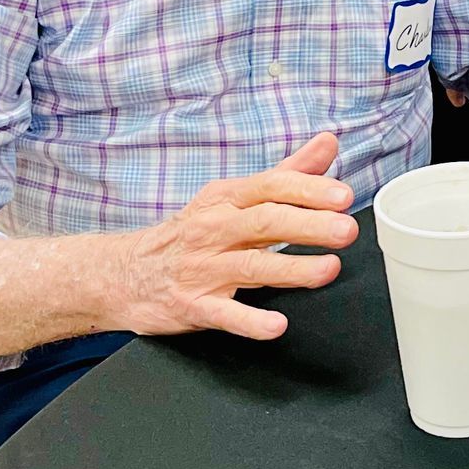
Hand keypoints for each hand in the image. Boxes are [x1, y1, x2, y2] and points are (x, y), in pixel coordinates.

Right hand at [115, 133, 355, 342]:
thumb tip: (327, 144)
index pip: (270, 186)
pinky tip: (276, 324)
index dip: (308, 189)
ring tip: (328, 269)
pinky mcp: (193, 306)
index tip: (342, 196)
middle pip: (265, 223)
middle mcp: (214, 230)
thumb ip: (286, 173)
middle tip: (345, 230)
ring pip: (251, 266)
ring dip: (292, 268)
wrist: (123, 274)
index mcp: (226, 200)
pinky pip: (224, 313)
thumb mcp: (232, 197)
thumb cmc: (190, 233)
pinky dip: (250, 320)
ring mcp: (203, 269)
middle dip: (308, 225)